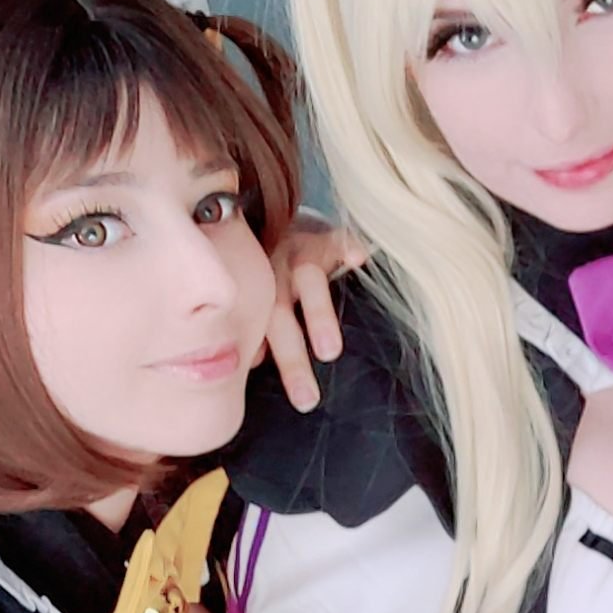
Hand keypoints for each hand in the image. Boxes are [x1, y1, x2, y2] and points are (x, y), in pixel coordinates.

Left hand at [264, 210, 366, 409]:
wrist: (282, 213)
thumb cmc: (277, 270)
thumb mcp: (263, 298)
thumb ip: (260, 329)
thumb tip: (251, 363)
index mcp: (254, 293)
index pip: (258, 330)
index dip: (267, 362)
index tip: (293, 398)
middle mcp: (272, 271)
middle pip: (278, 314)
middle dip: (292, 358)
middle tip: (307, 398)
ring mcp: (299, 249)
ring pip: (305, 280)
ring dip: (317, 315)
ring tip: (329, 352)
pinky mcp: (325, 232)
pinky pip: (337, 237)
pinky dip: (348, 245)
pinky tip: (361, 258)